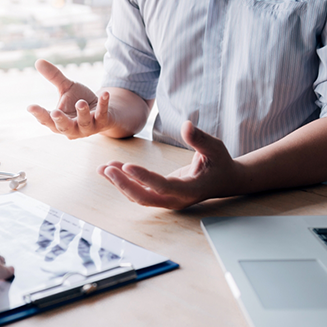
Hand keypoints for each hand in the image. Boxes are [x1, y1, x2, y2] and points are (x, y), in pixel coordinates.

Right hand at [27, 59, 112, 138]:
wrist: (103, 112)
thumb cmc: (79, 102)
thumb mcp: (66, 88)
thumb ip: (54, 77)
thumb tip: (38, 61)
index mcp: (58, 122)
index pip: (46, 120)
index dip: (39, 114)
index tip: (30, 107)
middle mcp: (72, 129)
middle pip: (64, 127)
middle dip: (60, 120)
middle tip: (55, 112)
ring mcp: (88, 128)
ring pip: (84, 123)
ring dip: (82, 113)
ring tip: (81, 102)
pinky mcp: (102, 122)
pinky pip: (102, 114)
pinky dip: (103, 104)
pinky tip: (104, 93)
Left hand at [97, 121, 239, 209]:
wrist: (224, 180)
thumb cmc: (220, 162)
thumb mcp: (215, 147)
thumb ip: (200, 138)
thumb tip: (186, 125)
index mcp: (190, 189)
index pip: (163, 186)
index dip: (144, 178)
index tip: (126, 166)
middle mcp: (176, 200)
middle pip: (144, 198)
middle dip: (124, 184)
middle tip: (107, 169)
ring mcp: (167, 201)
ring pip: (138, 196)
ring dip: (119, 183)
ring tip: (102, 168)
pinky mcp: (160, 196)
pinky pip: (138, 191)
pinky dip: (123, 181)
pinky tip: (109, 170)